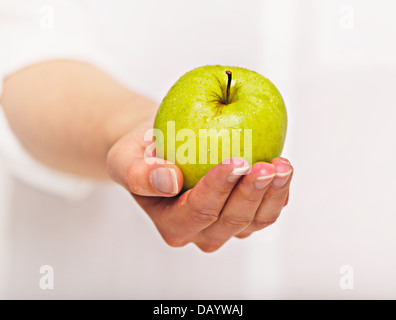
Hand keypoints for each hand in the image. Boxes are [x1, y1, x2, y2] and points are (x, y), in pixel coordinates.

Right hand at [106, 118, 292, 251]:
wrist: (159, 150)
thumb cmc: (141, 154)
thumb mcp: (125, 159)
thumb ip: (137, 174)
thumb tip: (170, 181)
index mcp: (172, 223)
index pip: (198, 210)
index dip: (219, 188)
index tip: (236, 160)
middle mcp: (200, 232)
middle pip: (231, 220)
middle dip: (251, 193)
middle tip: (267, 165)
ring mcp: (224, 226)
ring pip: (254, 221)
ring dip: (272, 195)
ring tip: (282, 166)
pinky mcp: (243, 216)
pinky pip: (265, 212)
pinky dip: (278, 194)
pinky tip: (283, 171)